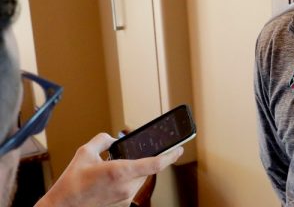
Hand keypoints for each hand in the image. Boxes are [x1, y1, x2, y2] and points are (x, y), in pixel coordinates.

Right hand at [35, 132, 182, 206]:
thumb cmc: (70, 185)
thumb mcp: (84, 153)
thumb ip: (102, 140)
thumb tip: (111, 138)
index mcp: (120, 172)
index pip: (155, 164)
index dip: (170, 156)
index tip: (179, 149)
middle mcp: (126, 187)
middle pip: (146, 170)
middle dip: (143, 160)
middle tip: (135, 155)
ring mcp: (124, 198)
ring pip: (139, 180)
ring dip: (133, 172)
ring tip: (112, 170)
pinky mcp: (121, 206)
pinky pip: (130, 189)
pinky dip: (126, 182)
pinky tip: (110, 181)